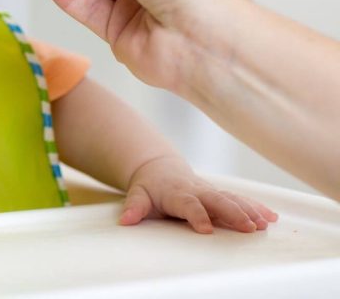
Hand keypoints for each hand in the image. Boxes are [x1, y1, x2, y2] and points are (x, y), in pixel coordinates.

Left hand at [120, 156, 277, 232]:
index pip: (188, 204)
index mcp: (177, 192)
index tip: (206, 229)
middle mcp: (197, 190)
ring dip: (250, 210)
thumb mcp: (137, 194)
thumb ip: (133, 207)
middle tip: (249, 227)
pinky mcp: (220, 194)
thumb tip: (126, 220)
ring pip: (233, 199)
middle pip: (217, 200)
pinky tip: (272, 217)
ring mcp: (211, 191)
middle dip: (233, 213)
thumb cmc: (149, 186)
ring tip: (265, 224)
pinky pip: (240, 199)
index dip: (197, 215)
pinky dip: (256, 207)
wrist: (159, 168)